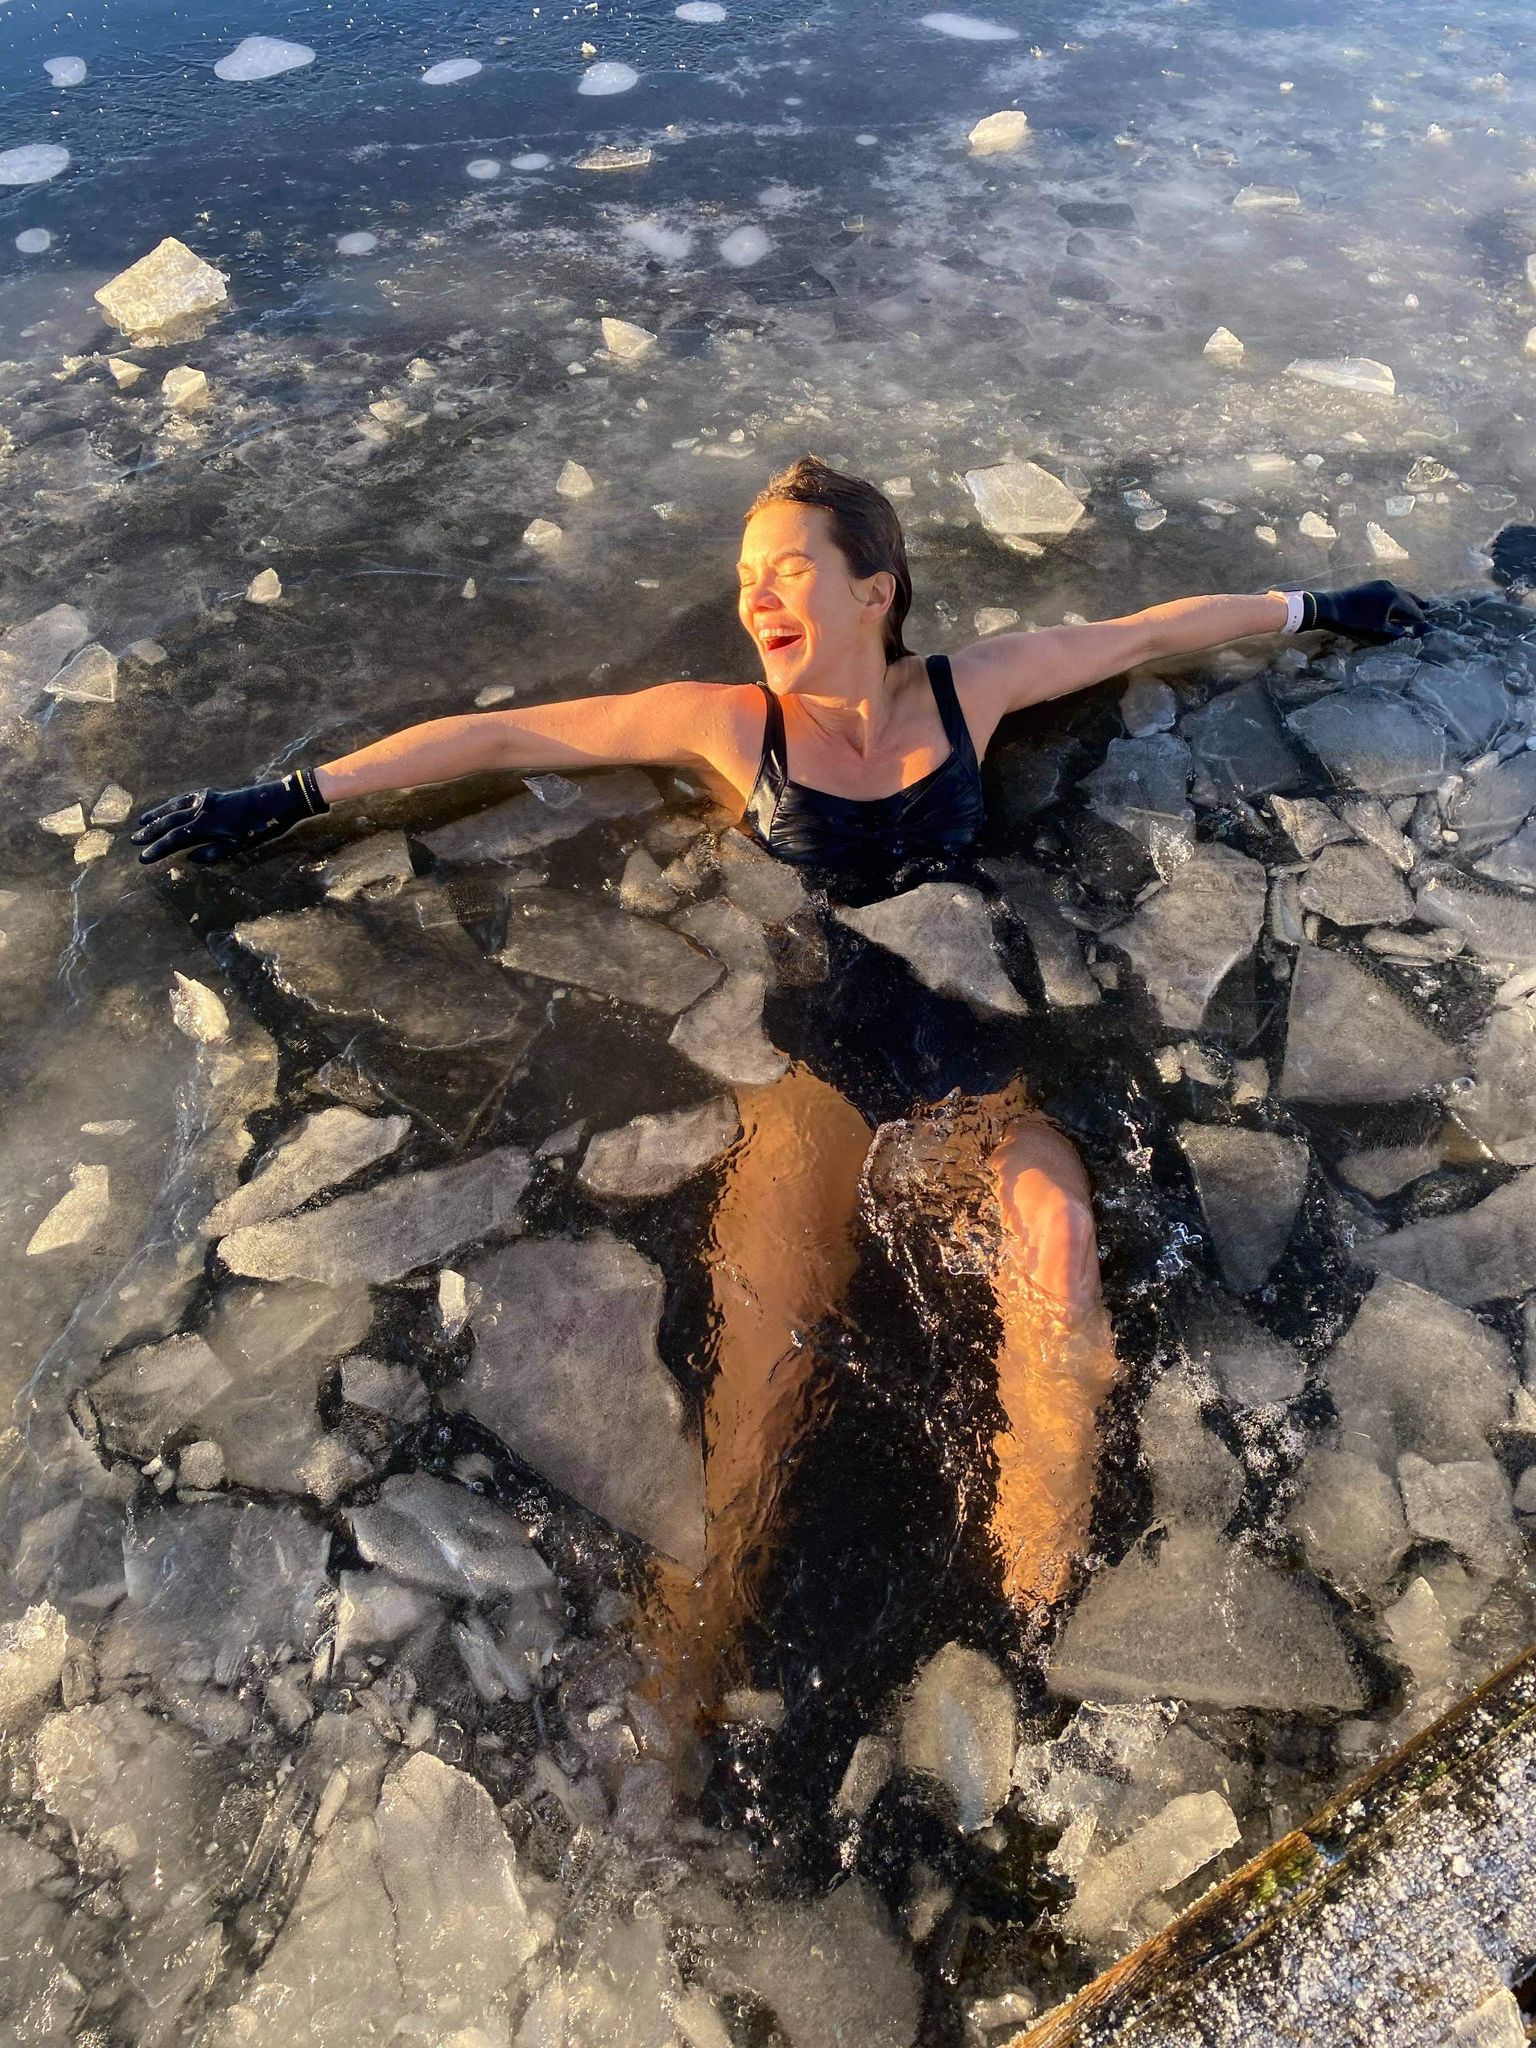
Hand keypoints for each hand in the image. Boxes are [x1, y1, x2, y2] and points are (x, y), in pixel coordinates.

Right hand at [132, 767, 328, 865]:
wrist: (278, 800)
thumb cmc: (262, 828)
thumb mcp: (240, 845)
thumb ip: (213, 852)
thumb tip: (188, 857)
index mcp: (207, 825)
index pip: (175, 839)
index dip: (158, 848)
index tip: (142, 857)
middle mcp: (202, 809)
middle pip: (170, 822)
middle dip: (151, 832)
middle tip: (133, 840)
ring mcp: (207, 799)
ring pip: (175, 807)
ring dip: (157, 815)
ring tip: (141, 821)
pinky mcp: (214, 794)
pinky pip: (187, 797)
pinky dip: (174, 803)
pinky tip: (170, 805)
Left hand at [1303, 580, 1428, 641]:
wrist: (1330, 608)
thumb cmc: (1354, 621)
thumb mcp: (1378, 630)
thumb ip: (1395, 631)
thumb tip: (1408, 632)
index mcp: (1394, 596)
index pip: (1411, 608)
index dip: (1418, 616)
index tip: (1425, 622)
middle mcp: (1389, 587)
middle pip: (1407, 596)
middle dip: (1416, 603)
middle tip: (1427, 607)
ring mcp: (1378, 584)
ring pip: (1397, 592)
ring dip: (1406, 598)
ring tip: (1414, 602)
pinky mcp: (1369, 585)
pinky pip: (1388, 591)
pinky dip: (1394, 596)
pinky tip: (1394, 600)